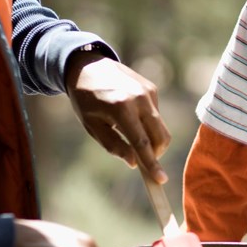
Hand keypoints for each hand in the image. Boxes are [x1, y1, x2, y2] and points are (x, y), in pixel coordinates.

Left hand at [65, 52, 171, 182]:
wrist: (87, 66)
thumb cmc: (86, 100)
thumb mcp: (92, 126)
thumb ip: (113, 145)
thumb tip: (134, 162)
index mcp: (121, 108)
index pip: (142, 143)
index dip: (152, 164)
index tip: (160, 180)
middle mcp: (140, 98)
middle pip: (161, 136)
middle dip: (156, 153)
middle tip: (142, 160)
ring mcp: (149, 92)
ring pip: (160, 127)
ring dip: (151, 138)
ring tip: (128, 132)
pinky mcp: (152, 88)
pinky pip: (156, 114)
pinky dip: (147, 122)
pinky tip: (129, 114)